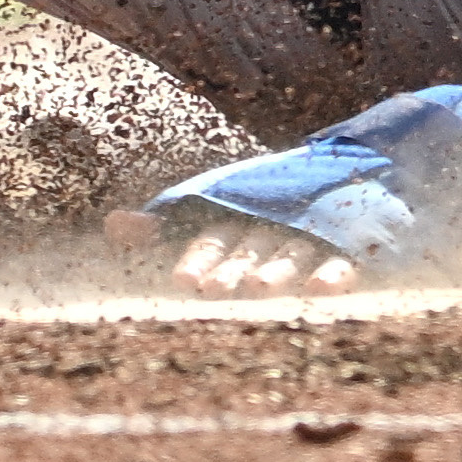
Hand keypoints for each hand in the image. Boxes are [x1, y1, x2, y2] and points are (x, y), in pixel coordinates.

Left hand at [108, 209, 362, 294]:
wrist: (348, 171)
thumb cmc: (264, 206)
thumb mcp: (215, 213)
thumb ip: (164, 225)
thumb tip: (112, 225)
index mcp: (239, 215)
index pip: (213, 237)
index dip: (199, 258)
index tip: (183, 281)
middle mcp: (272, 222)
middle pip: (249, 247)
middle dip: (232, 267)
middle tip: (215, 290)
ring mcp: (311, 232)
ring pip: (290, 252)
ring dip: (277, 269)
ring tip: (261, 287)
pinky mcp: (350, 243)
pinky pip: (341, 259)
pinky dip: (333, 271)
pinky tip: (321, 289)